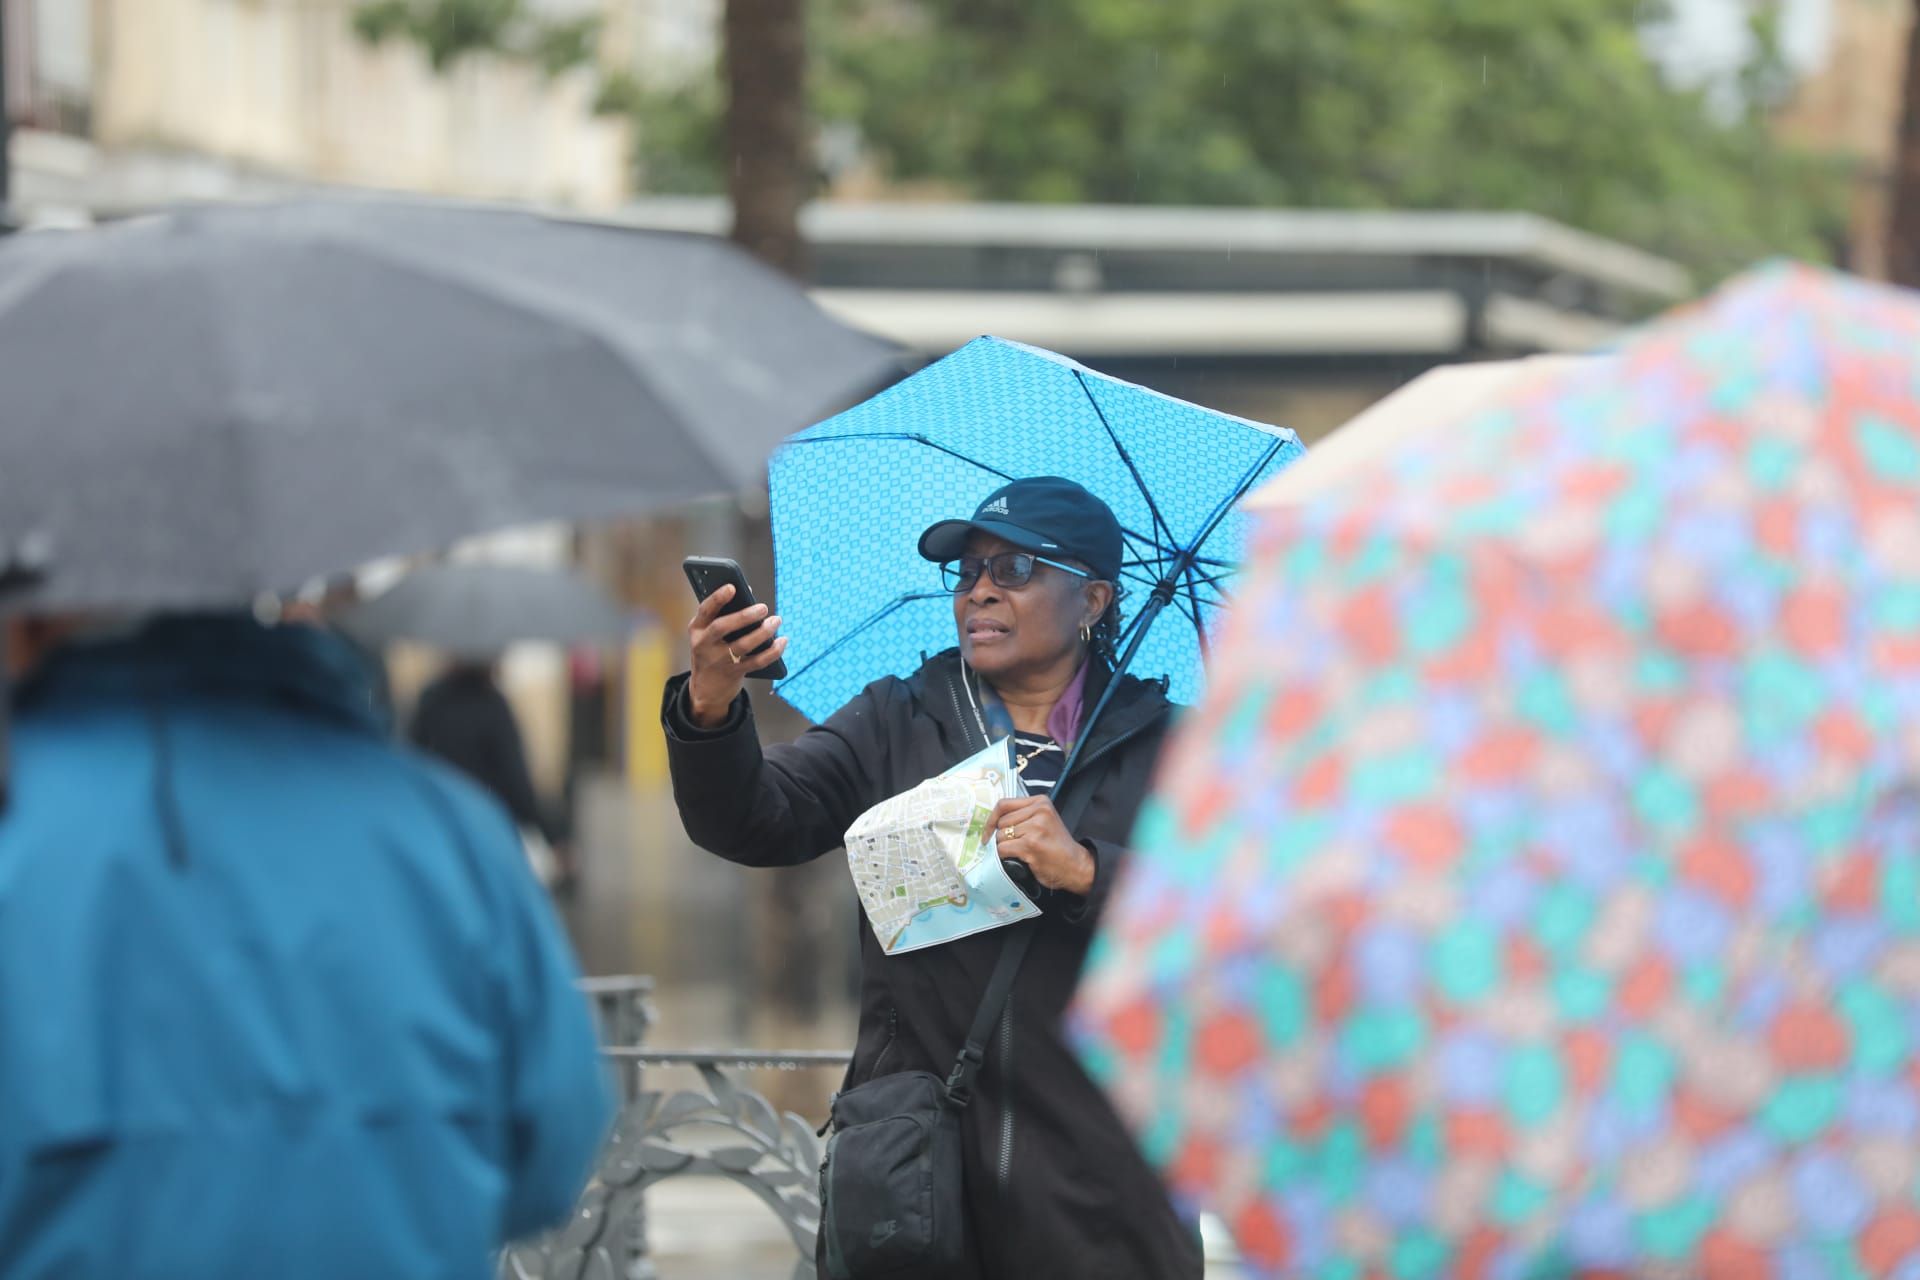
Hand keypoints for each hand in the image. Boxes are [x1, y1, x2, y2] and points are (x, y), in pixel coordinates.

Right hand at [686, 583, 786, 726]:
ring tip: (776, 621)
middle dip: (744, 616)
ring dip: (763, 632)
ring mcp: (719, 661)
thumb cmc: (711, 650)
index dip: (718, 598)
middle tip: (763, 608)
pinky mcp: (734, 673)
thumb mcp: (707, 634)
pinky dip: (773, 651)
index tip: (732, 587)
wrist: (706, 689)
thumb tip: (748, 592)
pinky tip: (782, 641)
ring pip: (743, 645)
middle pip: (723, 627)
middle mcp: (704, 645)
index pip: (705, 610)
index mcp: (697, 629)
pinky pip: (757, 661)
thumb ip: (722, 614)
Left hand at [990, 795, 1094, 895]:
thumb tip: (993, 821)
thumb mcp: (1044, 820)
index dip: (992, 818)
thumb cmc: (1057, 845)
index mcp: (1041, 802)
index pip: (1004, 804)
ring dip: (1005, 847)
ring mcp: (1035, 828)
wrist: (1076, 865)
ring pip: (1001, 836)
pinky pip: (1003, 849)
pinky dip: (1005, 856)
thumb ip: (1024, 815)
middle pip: (1001, 822)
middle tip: (1014, 845)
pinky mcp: (1031, 845)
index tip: (988, 830)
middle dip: (1002, 836)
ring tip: (1021, 852)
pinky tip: (1018, 858)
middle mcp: (1039, 811)